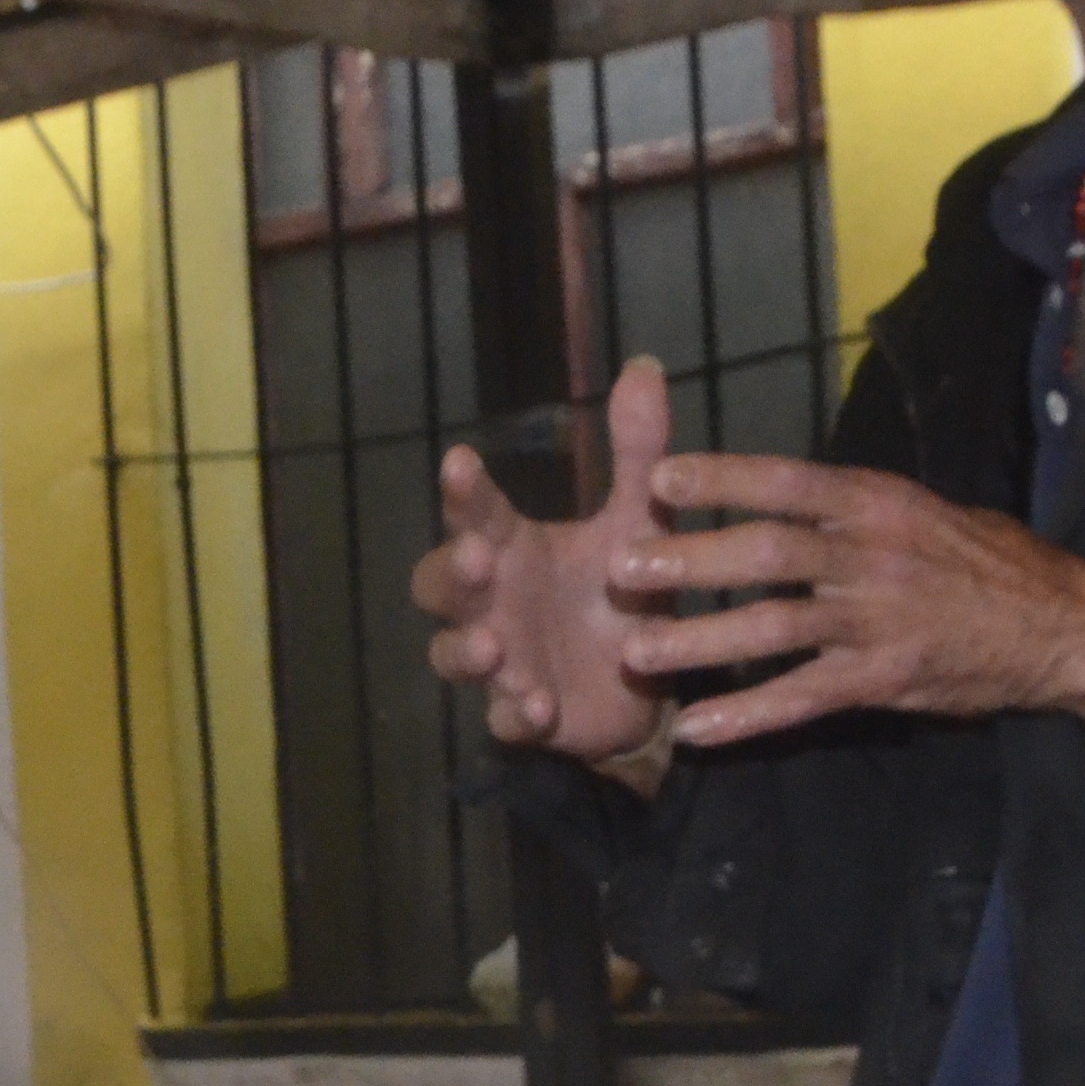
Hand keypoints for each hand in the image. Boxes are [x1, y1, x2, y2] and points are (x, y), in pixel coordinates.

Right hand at [415, 359, 680, 783]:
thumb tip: (646, 365)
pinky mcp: (526, 714)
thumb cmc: (622, 589)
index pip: (474, 513)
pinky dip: (515, 713)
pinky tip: (536, 706)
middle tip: (476, 559)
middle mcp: (493, 602)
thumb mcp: (639, 521)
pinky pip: (504, 720)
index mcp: (512, 547)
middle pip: (438, 585)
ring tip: (495, 646)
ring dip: (466, 651)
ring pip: (452, 655)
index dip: (463, 491)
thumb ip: (637, 453)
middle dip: (449, 574)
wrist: (643, 681)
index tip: (461, 460)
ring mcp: (503, 661)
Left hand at [614, 455, 1084, 749]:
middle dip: (690, 559)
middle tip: (623, 566)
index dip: (724, 478)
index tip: (661, 478)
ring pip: (775, 628)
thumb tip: (786, 494)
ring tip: (638, 652)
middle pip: (768, 553)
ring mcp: (876, 622)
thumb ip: (854, 508)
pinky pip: (804, 699)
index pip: (789, 482)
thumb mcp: (924, 510)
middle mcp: (872, 557)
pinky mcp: (883, 681)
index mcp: (878, 503)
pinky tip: (698, 729)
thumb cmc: (989, 561)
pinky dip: (748, 715)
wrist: (1059, 626)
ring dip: (701, 641)